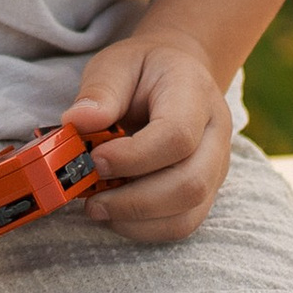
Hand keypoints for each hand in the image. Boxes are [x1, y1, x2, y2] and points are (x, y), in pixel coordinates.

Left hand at [62, 31, 232, 242]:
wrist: (177, 75)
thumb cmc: (144, 71)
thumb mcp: (117, 64)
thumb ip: (100, 91)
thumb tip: (77, 122)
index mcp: (195, 94)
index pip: (177, 136)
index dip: (134, 157)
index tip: (95, 160)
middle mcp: (216, 135)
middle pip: (190, 184)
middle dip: (134, 201)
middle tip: (91, 197)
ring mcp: (215, 168)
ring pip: (188, 214)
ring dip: (136, 220)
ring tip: (97, 207)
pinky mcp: (205, 192)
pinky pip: (181, 224)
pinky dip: (144, 229)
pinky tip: (114, 213)